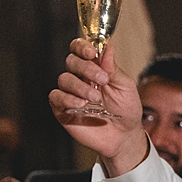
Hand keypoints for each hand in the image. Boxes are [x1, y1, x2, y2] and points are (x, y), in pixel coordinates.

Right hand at [49, 38, 145, 172]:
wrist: (124, 136)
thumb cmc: (126, 110)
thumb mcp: (125, 86)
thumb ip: (113, 68)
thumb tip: (108, 46)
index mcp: (94, 68)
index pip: (80, 49)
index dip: (82, 46)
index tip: (92, 52)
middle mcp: (80, 78)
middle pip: (71, 61)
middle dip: (85, 68)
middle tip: (102, 80)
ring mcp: (70, 93)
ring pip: (64, 79)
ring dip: (80, 86)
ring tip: (96, 99)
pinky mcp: (63, 109)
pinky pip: (56, 97)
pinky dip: (67, 99)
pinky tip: (80, 104)